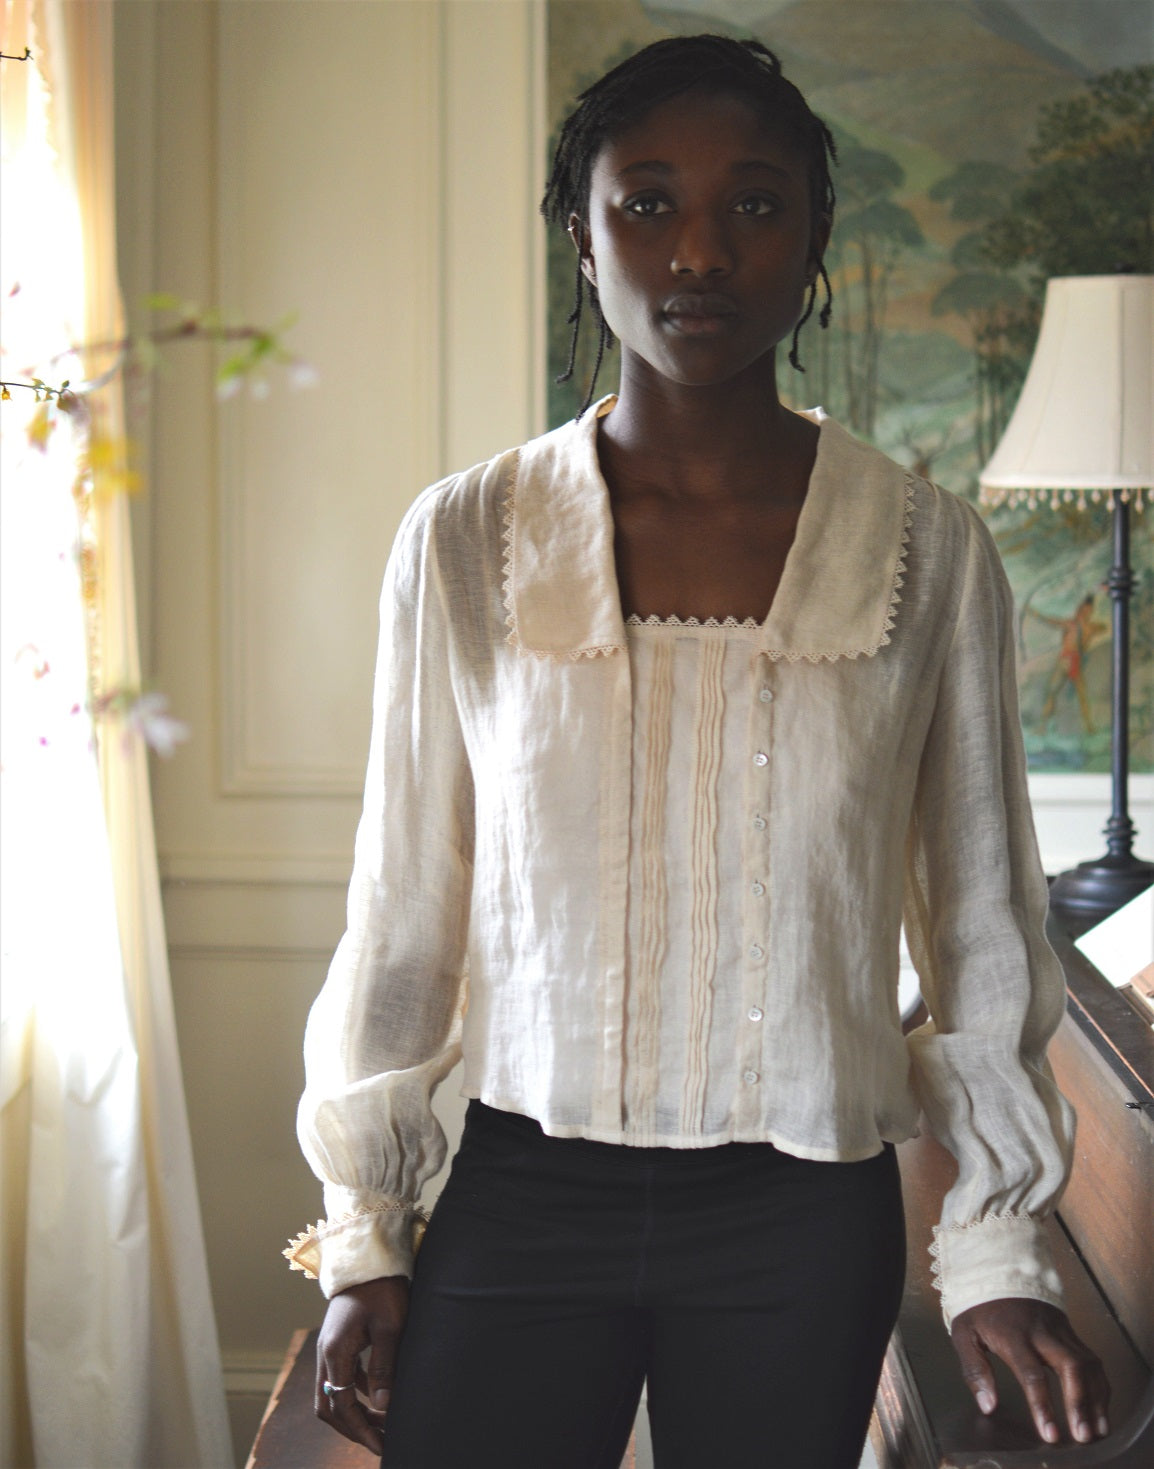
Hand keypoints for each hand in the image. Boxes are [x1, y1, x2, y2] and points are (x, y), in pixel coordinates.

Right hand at [314, 1275, 409, 1453]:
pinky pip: (342, 1377)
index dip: (361, 1429)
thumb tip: (383, 1407)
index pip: (342, 1405)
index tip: (381, 1445)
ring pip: (334, 1393)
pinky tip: (377, 1397)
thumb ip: (383, 1368)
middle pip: (330, 1406)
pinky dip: (356, 1393)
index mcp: (334, 1352)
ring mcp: (330, 1347)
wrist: (369, 1257)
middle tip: (380, 1441)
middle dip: (353, 1427)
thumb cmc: (382, 1289)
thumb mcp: (389, 1328)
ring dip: (354, 1412)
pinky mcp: (339, 1340)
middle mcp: (325, 1353)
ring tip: (381, 1424)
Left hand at [951, 1297, 1109, 1445]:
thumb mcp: (964, 1333)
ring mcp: (1060, 1331)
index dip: (1043, 1406)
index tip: (1050, 1434)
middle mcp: (1042, 1333)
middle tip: (1083, 1436)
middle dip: (1080, 1404)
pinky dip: (1100, 1385)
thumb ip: (974, 1370)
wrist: (998, 1271)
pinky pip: (1091, 1360)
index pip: (1032, 1374)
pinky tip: (1100, 1408)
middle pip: (1071, 1367)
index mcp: (1013, 1335)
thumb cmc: (980, 1308)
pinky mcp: (1071, 1332)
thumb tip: (988, 1406)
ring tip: (1097, 1430)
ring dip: (1096, 1398)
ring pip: (1087, 1364)